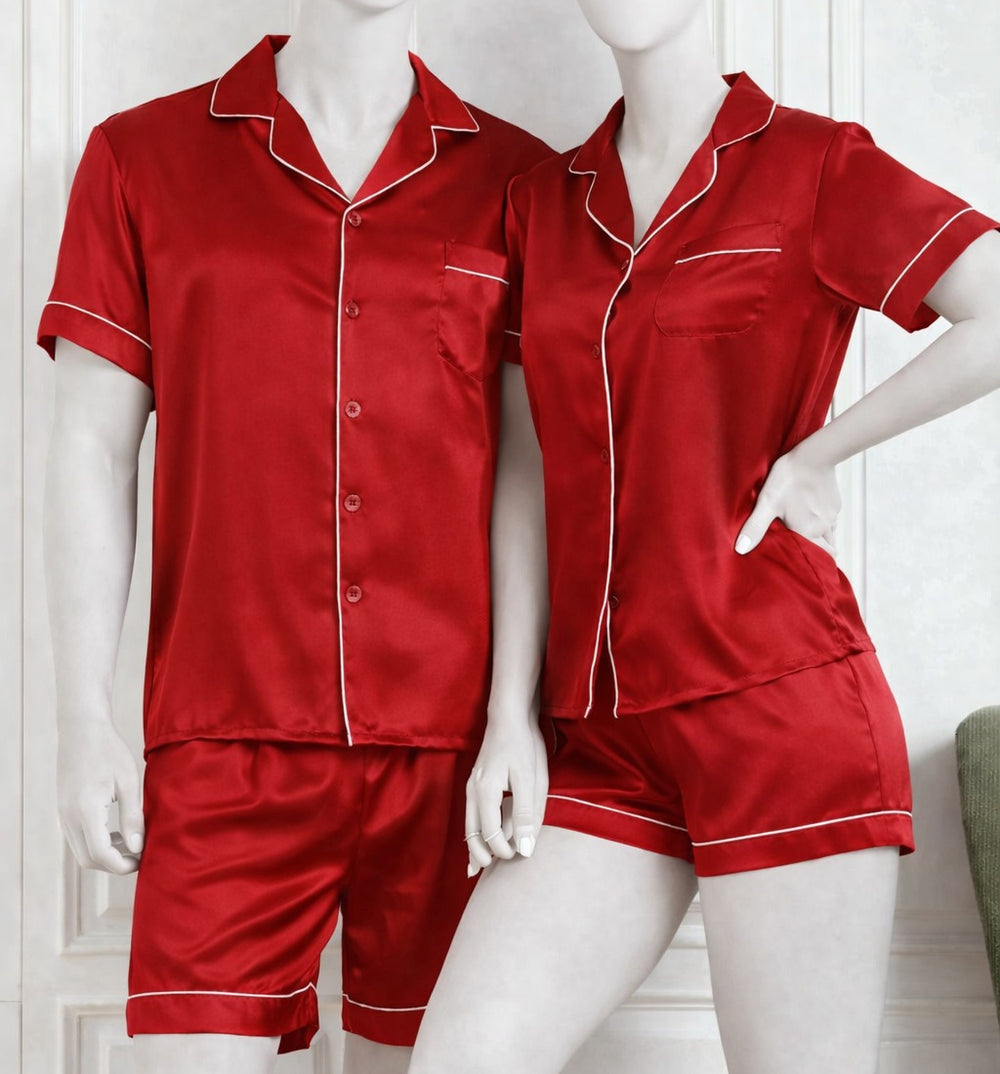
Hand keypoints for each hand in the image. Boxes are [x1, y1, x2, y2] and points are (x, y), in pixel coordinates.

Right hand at [57, 718, 143, 874]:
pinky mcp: (64, 810)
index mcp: (86, 810)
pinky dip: (96, 843)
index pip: (100, 854)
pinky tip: (116, 832)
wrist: (81, 729)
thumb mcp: (128, 782)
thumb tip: (137, 846)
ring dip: (105, 854)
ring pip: (81, 851)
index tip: (142, 861)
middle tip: (138, 856)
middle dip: (114, 864)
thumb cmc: (108, 750)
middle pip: (88, 859)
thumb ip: (132, 817)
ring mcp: (63, 814)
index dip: (121, 865)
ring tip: (131, 843)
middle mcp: (69, 817)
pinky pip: (77, 838)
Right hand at [465, 712, 548, 877]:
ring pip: (469, 825)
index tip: (520, 856)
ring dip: (475, 846)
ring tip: (478, 867)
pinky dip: (477, 831)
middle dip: (481, 855)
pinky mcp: (477, 782)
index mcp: (485, 792)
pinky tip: (482, 840)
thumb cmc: (523, 745)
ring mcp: (472, 786)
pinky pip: (473, 814)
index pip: (490, 835)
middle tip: (493, 872)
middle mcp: (472, 791)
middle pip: (472, 834)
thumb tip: (524, 850)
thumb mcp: (530, 779)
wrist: (509, 715)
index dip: (504, 850)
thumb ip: (526, 815)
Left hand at [735, 446, 840, 556]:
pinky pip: (831, 518)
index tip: (808, 566)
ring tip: (804, 531)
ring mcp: (832, 514)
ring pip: (830, 533)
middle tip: (804, 551)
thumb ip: (755, 527)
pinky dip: (822, 520)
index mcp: (808, 532)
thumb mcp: (767, 503)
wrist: (815, 455)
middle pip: (828, 547)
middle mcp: (824, 527)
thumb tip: (741, 549)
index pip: (821, 557)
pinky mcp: (835, 502)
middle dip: (819, 551)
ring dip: (821, 535)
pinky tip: (809, 512)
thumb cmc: (789, 479)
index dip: (816, 563)